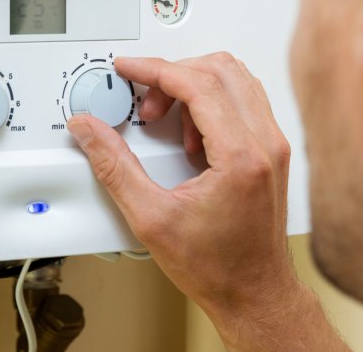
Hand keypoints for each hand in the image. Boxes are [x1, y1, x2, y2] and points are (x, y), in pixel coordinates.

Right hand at [68, 54, 344, 349]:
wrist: (254, 295)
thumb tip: (89, 130)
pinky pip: (243, 101)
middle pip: (220, 69)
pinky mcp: (272, 152)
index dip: (154, 68)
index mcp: (241, 156)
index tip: (128, 68)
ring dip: (193, 86)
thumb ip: (113, 167)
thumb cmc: (217, 268)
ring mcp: (273, 146)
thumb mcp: (150, 218)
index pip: (198, 83)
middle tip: (144, 102)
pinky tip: (188, 136)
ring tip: (165, 121)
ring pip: (236, 79)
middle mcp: (266, 144)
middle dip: (172, 75)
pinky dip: (210, 103)